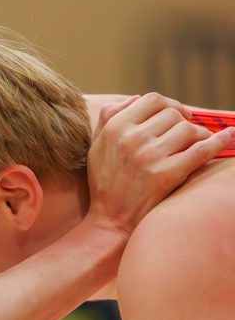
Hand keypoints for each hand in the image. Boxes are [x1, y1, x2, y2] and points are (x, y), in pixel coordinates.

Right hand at [87, 92, 233, 236]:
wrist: (111, 220)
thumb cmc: (105, 183)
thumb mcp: (96, 146)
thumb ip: (109, 118)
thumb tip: (134, 99)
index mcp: (115, 128)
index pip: (152, 100)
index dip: (170, 104)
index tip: (178, 116)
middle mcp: (132, 139)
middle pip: (173, 114)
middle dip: (183, 122)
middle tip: (186, 135)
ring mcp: (150, 156)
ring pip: (188, 129)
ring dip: (198, 135)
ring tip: (197, 144)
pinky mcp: (167, 174)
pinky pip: (202, 150)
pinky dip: (219, 141)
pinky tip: (228, 137)